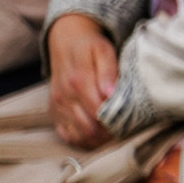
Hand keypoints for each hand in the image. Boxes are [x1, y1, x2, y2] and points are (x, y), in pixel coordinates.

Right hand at [47, 13, 119, 148]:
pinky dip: (83, 139)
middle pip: (88, 128)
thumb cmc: (90, 47)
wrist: (66, 43)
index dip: (114, 121)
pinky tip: (98, 135)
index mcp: (78, 81)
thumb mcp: (104, 51)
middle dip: (108, 134)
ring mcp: (57, 105)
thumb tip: (111, 93)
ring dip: (97, 139)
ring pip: (78, 135)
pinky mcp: (54, 111)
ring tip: (114, 133)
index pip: (97, 112)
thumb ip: (108, 71)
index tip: (129, 122)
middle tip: (125, 131)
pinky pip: (66, 135)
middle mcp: (64, 96)